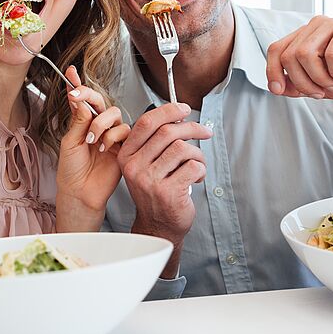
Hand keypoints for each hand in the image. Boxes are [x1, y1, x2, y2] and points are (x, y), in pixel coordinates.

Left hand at [55, 66, 130, 230]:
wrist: (80, 192)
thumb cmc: (71, 171)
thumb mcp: (70, 141)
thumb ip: (78, 119)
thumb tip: (79, 96)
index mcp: (82, 123)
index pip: (82, 99)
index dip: (77, 84)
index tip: (71, 72)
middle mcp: (98, 126)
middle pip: (101, 102)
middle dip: (90, 97)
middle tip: (77, 98)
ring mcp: (111, 135)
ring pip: (114, 114)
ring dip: (101, 123)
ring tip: (92, 140)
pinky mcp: (123, 146)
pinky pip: (125, 130)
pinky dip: (112, 136)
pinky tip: (103, 148)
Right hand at [117, 103, 211, 275]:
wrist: (158, 225)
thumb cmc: (156, 192)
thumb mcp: (146, 165)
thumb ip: (155, 142)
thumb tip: (178, 117)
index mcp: (127, 156)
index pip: (146, 123)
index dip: (168, 111)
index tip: (184, 108)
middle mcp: (135, 167)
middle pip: (167, 133)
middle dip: (192, 128)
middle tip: (205, 132)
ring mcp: (150, 180)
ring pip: (182, 149)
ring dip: (197, 155)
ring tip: (197, 165)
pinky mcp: (168, 192)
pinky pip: (193, 167)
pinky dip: (201, 170)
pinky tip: (196, 178)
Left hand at [265, 15, 332, 101]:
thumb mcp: (320, 86)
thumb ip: (297, 85)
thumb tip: (277, 86)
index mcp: (304, 37)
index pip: (276, 50)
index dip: (272, 71)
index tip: (278, 91)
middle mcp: (315, 26)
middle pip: (289, 55)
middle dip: (302, 81)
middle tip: (321, 92)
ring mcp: (332, 24)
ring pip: (305, 54)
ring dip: (319, 78)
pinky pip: (331, 53)